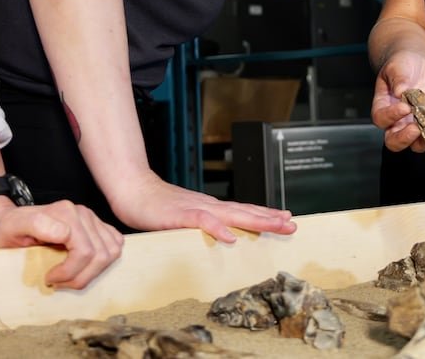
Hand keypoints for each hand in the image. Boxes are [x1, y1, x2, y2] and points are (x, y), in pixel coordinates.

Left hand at [0, 198, 122, 289]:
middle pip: (101, 255)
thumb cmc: (8, 231)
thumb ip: (35, 224)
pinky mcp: (96, 224)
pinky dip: (104, 260)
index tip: (48, 278)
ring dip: (93, 271)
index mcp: (64, 213)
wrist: (7, 222)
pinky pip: (115, 243)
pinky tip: (84, 266)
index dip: (69, 273)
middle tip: (59, 282)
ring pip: (111, 251)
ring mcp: (91, 217)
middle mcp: (81, 213)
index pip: (85, 252)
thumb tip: (64, 233)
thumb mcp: (11, 228)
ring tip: (70, 276)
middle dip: (81, 276)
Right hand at [110, 173, 296, 242]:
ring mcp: (195, 208)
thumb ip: (201, 224)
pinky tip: (230, 236)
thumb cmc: (155, 206)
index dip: (264, 216)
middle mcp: (208, 206)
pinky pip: (201, 221)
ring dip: (254, 219)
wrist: (132, 188)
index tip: (286, 219)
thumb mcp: (184, 217)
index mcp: (209, 208)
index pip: (243, 211)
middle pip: (244, 212)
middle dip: (269, 219)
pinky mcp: (179, 215)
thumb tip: (219, 234)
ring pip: (230, 214)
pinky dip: (217, 228)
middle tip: (292, 224)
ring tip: (275, 225)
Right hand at [370, 49, 424, 152]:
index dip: (391, 116)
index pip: (381, 119)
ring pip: (416, 144)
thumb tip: (401, 91)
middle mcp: (397, 120)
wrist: (419, 63)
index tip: (404, 106)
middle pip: (393, 141)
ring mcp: (415, 123)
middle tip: (415, 128)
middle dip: (404, 139)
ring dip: (423, 140)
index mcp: (383, 106)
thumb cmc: (402, 64)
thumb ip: (398, 78)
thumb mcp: (397, 66)